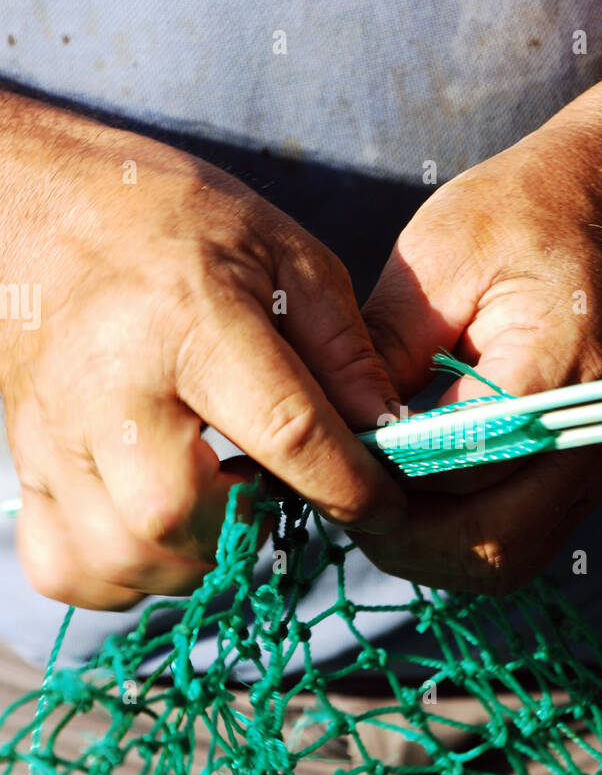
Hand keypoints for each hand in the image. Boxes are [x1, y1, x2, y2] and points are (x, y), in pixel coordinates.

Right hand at [0, 94, 404, 608]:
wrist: (33, 202)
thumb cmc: (169, 219)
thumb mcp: (280, 252)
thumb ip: (343, 348)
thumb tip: (391, 432)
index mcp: (188, 321)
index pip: (287, 434)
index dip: (351, 486)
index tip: (385, 503)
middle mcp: (110, 386)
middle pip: (179, 519)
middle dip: (249, 527)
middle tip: (271, 489)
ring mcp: (54, 434)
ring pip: (123, 557)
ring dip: (194, 558)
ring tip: (219, 502)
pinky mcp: (25, 463)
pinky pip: (68, 566)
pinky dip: (122, 572)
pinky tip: (156, 526)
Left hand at [359, 99, 601, 593]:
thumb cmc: (528, 215)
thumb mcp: (438, 255)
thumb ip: (384, 348)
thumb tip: (331, 428)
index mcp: (558, 366)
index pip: (462, 467)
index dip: (385, 480)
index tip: (326, 462)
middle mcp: (592, 434)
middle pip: (490, 542)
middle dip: (402, 538)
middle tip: (338, 501)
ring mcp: (596, 464)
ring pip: (505, 562)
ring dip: (429, 552)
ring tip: (371, 504)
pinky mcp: (584, 476)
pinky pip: (519, 543)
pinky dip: (459, 542)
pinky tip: (412, 501)